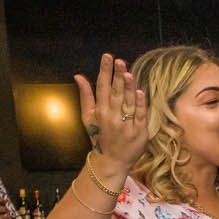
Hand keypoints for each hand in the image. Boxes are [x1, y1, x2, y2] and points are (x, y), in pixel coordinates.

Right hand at [74, 52, 147, 167]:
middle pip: (115, 93)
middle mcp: (112, 117)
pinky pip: (139, 116)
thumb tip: (78, 76)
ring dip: (128, 88)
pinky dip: (140, 105)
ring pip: (127, 103)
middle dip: (116, 76)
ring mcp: (126, 125)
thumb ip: (86, 95)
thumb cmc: (100, 136)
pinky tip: (140, 93)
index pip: (102, 87)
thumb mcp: (89, 117)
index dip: (105, 71)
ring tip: (127, 73)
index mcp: (100, 112)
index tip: (107, 57)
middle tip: (119, 60)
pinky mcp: (139, 132)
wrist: (111, 161)